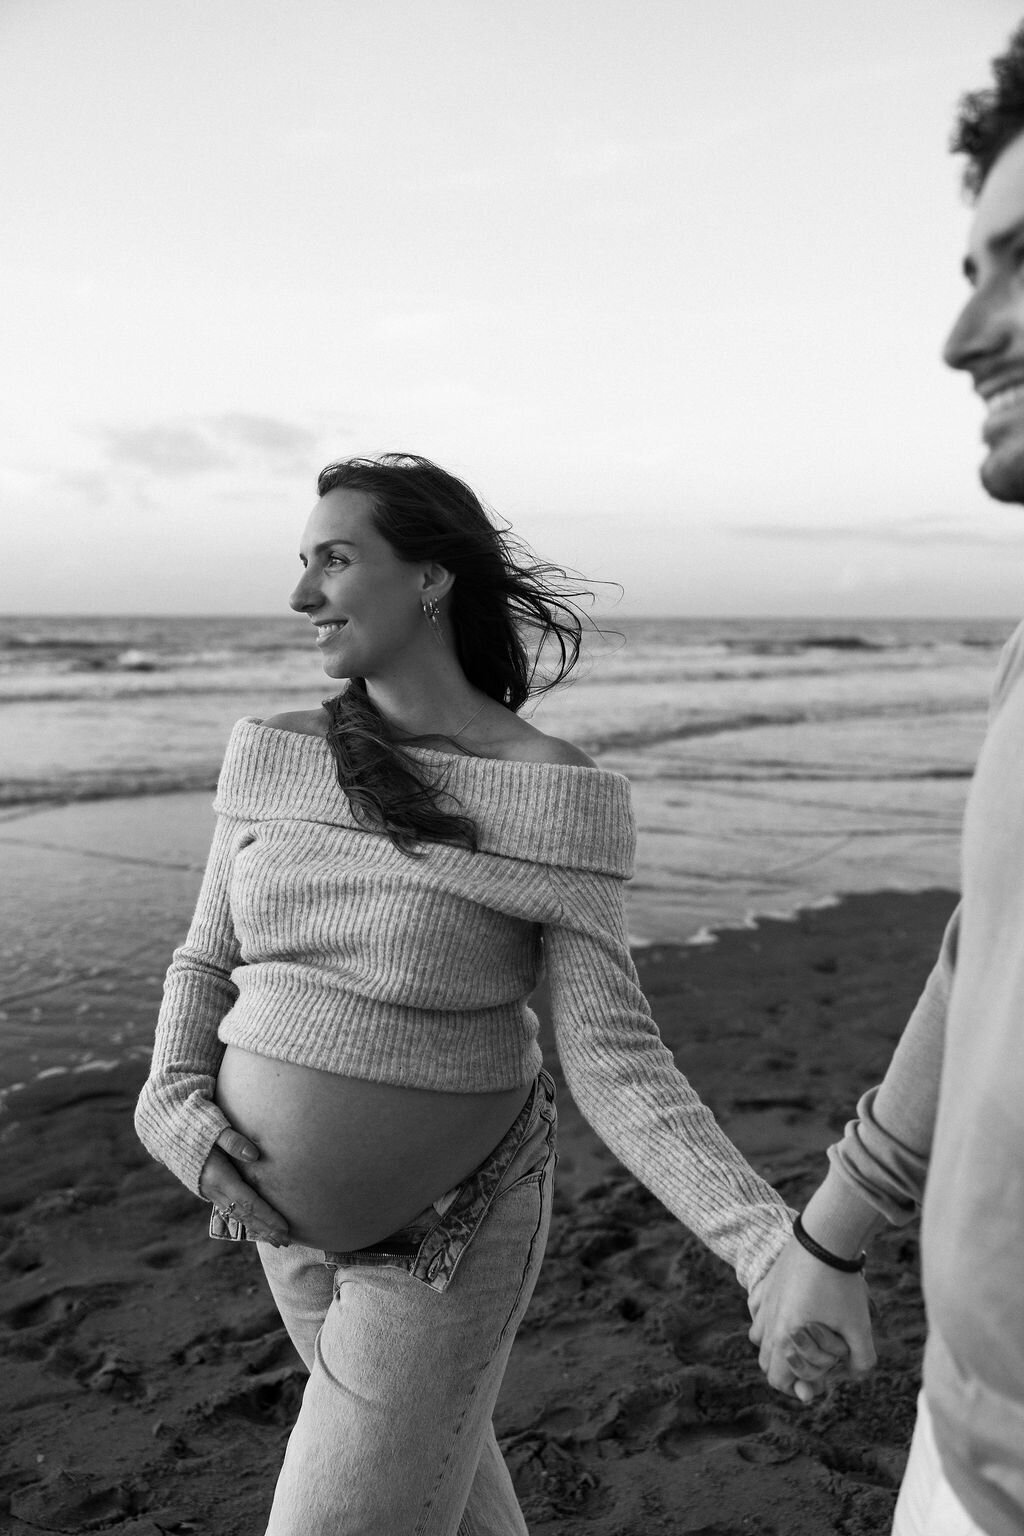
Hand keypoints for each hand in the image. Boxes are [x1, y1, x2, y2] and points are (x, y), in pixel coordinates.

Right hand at [199, 1125, 289, 1245]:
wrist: (165, 1130)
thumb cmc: (193, 1125)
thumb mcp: (213, 1127)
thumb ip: (233, 1140)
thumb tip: (255, 1154)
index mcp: (218, 1177)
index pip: (248, 1203)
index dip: (267, 1217)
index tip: (284, 1228)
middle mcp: (214, 1189)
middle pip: (245, 1215)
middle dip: (266, 1229)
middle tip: (285, 1242)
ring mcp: (210, 1191)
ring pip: (237, 1215)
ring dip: (257, 1227)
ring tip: (274, 1239)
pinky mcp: (209, 1189)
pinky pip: (230, 1210)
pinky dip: (245, 1220)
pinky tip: (255, 1224)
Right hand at [748, 1235, 875, 1402]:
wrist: (826, 1237)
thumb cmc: (842, 1285)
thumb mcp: (860, 1328)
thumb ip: (861, 1362)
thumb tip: (856, 1375)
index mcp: (786, 1338)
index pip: (778, 1381)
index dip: (798, 1388)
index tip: (818, 1384)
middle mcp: (768, 1322)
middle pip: (766, 1363)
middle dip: (788, 1369)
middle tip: (814, 1362)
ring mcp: (764, 1301)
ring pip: (758, 1337)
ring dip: (775, 1345)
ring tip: (800, 1339)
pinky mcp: (766, 1282)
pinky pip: (755, 1309)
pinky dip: (765, 1316)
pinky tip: (785, 1311)